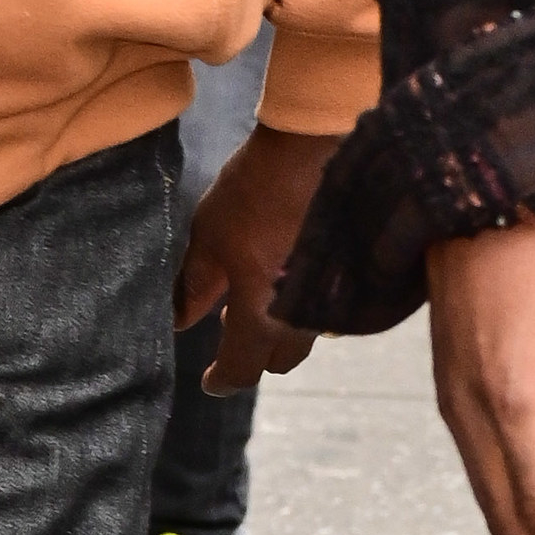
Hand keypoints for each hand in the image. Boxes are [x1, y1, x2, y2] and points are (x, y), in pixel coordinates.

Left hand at [176, 121, 342, 391]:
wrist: (315, 152)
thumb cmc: (252, 194)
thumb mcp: (208, 238)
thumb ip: (195, 286)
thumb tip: (180, 321)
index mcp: (264, 316)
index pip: (243, 369)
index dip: (223, 379)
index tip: (209, 382)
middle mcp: (305, 321)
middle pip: (278, 359)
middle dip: (252, 353)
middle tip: (228, 324)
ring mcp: (334, 302)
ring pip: (303, 335)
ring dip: (278, 329)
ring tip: (252, 296)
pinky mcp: (354, 281)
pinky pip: (324, 311)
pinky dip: (301, 307)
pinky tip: (285, 278)